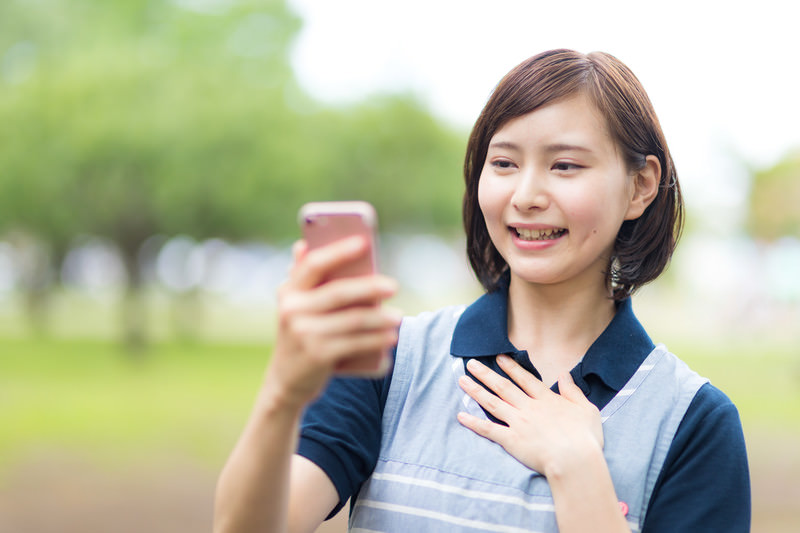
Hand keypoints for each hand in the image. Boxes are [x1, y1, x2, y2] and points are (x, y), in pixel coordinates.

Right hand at [267, 236, 400, 409]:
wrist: (286, 382)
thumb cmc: (301, 335)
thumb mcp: (298, 307)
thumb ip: (304, 279)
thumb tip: (303, 245)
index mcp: (289, 291)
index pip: (313, 264)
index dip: (338, 251)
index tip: (363, 242)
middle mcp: (292, 310)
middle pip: (337, 293)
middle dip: (369, 287)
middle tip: (393, 286)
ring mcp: (303, 334)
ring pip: (351, 320)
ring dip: (379, 318)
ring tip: (399, 317)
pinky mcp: (317, 356)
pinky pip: (354, 343)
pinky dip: (376, 340)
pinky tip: (391, 337)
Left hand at [457, 355, 602, 476]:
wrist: (575, 460)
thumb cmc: (585, 437)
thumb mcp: (586, 409)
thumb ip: (572, 390)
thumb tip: (564, 374)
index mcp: (546, 400)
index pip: (525, 379)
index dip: (511, 367)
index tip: (499, 357)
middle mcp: (528, 408)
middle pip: (503, 387)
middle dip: (486, 373)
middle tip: (471, 363)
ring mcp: (518, 423)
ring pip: (492, 402)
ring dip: (476, 390)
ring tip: (461, 380)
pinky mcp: (511, 440)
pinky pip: (488, 429)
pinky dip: (473, 422)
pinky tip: (460, 416)